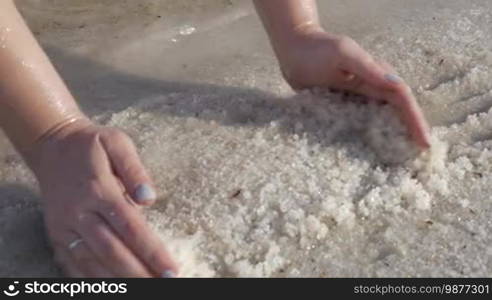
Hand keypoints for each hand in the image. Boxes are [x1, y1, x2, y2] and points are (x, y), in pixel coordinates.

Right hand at [25, 119, 177, 276]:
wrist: (52, 146)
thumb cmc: (92, 145)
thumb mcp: (117, 143)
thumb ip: (135, 169)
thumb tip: (149, 198)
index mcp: (100, 190)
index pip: (131, 227)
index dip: (152, 252)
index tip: (171, 270)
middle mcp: (80, 212)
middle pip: (112, 250)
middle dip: (140, 273)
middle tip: (163, 286)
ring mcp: (64, 225)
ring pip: (91, 261)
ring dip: (117, 280)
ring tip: (142, 290)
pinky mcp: (56, 233)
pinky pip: (71, 263)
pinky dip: (89, 279)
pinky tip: (109, 288)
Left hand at [277, 25, 430, 147]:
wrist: (293, 51)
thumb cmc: (317, 49)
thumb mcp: (344, 54)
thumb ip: (367, 68)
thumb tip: (395, 85)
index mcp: (376, 75)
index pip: (402, 100)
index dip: (415, 120)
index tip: (424, 142)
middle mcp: (371, 88)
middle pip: (397, 112)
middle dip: (411, 131)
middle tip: (419, 156)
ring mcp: (357, 99)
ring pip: (381, 119)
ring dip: (393, 135)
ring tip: (401, 159)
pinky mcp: (342, 107)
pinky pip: (360, 124)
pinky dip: (369, 137)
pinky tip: (369, 154)